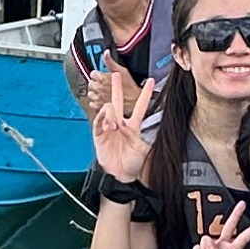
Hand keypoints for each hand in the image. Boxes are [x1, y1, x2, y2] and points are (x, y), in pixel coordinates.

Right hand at [87, 61, 157, 178]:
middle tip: (115, 74)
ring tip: (113, 126)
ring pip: (108, 109)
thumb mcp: (143, 150)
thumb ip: (142, 137)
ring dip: (110, 113)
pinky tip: (106, 125)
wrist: (119, 174)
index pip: (140, 106)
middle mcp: (121, 123)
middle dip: (117, 87)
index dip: (146, 94)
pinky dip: (102, 119)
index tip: (151, 81)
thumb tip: (138, 127)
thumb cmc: (133, 163)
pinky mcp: (99, 133)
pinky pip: (98, 121)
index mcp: (134, 126)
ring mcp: (109, 127)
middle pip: (118, 101)